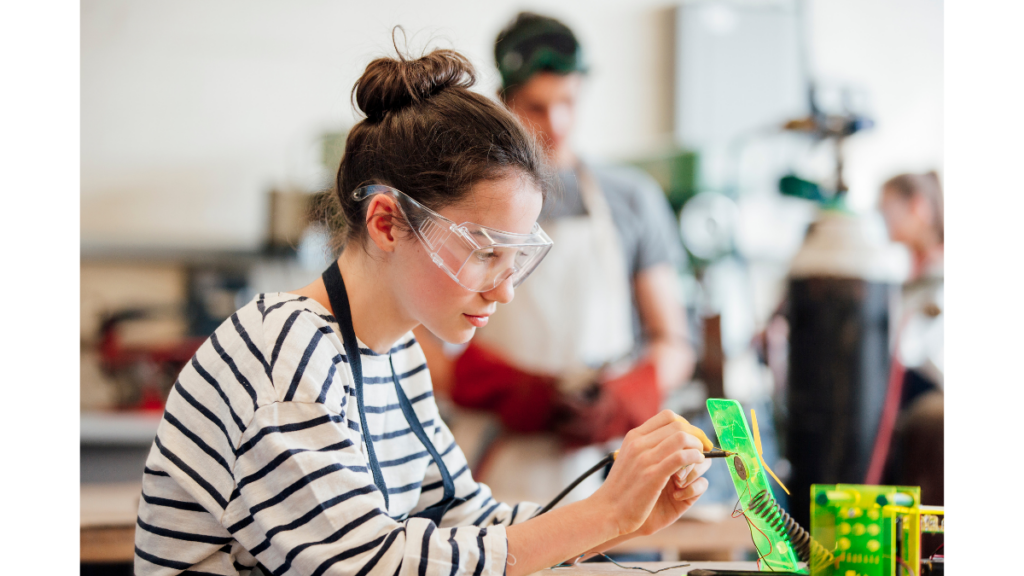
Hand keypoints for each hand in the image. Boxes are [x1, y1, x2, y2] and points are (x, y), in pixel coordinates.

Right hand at [588, 410, 706, 536]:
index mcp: (634, 437)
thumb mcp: (631, 460)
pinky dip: (695, 457)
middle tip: (704, 448)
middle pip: (678, 424)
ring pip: (682, 438)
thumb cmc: (622, 491)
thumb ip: (649, 449)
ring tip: (699, 459)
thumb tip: (676, 443)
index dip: (688, 424)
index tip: (696, 438)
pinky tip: (696, 464)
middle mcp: (639, 443)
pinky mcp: (652, 475)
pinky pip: (681, 457)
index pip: (668, 416)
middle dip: (697, 435)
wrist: (606, 512)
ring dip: (697, 447)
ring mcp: (645, 458)